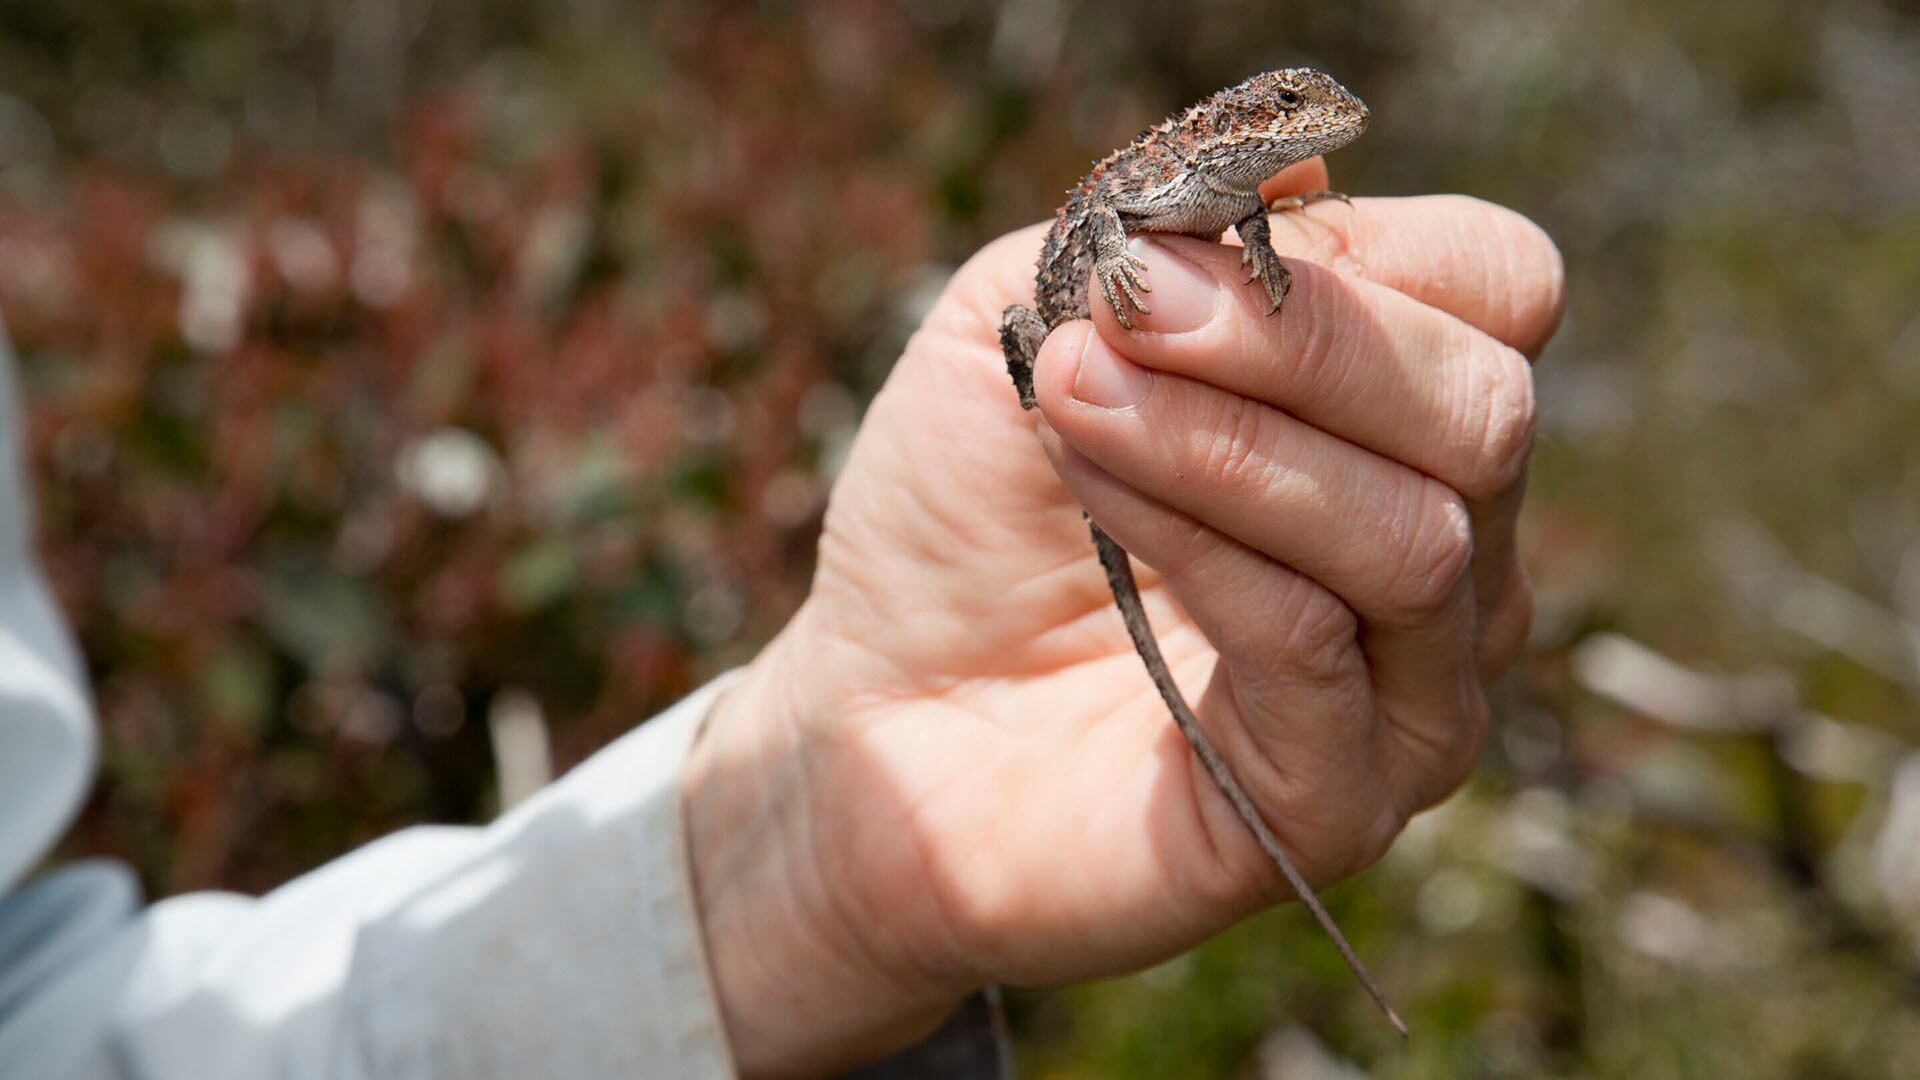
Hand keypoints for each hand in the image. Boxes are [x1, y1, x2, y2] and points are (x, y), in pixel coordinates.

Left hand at [683, 159, 1563, 1075]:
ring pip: (1414, 533)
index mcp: (1403, 425)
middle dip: (1296, 346)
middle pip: (1486, 409)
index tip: (1162, 260)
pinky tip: (1091, 493)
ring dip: (1224, 442)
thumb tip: (1303, 163)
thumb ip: (1157, 231)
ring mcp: (1411, 693)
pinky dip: (1196, 541)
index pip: (1499, 291)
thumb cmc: (965, 513)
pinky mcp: (1338, 803)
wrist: (875, 710)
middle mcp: (1453, 556)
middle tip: (1118, 321)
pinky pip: (1313, 644)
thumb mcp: (1033, 318)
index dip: (1355, 254)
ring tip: (1071, 400)